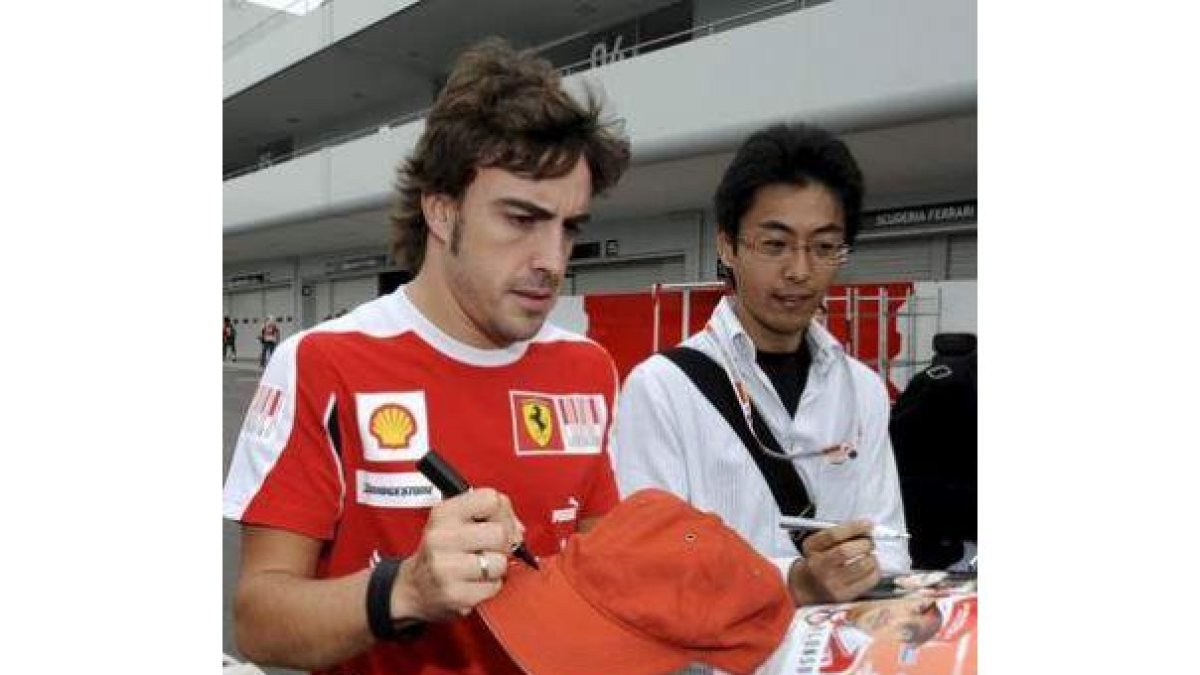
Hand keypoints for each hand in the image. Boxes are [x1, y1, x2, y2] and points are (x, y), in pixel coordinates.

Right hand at [392, 488, 526, 621]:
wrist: (413, 588)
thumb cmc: (440, 552)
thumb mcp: (454, 522)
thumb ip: (489, 516)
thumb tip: (518, 530)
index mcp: (444, 513)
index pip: (491, 499)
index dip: (503, 513)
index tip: (498, 523)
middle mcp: (441, 537)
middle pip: (500, 533)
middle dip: (503, 544)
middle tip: (490, 550)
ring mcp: (446, 567)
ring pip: (500, 562)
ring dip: (496, 568)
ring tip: (479, 568)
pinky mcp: (454, 594)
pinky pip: (493, 587)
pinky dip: (490, 588)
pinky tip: (474, 583)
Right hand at [787, 519, 880, 605]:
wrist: (806, 589)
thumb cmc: (816, 562)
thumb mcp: (817, 544)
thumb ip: (837, 534)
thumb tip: (864, 528)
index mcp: (812, 549)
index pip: (832, 535)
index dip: (853, 527)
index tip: (866, 524)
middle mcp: (819, 567)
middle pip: (845, 552)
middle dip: (864, 543)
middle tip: (869, 542)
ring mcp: (832, 583)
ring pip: (860, 566)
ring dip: (871, 557)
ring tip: (869, 555)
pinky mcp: (845, 595)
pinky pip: (868, 580)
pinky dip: (875, 570)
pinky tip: (871, 567)